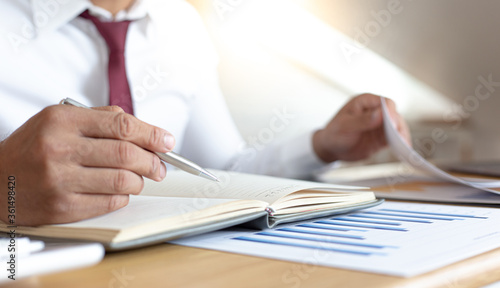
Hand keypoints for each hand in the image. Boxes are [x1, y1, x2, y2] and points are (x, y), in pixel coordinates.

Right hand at [0, 105, 174, 224]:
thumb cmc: (32, 147)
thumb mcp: (59, 119)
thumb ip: (100, 118)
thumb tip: (143, 129)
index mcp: (62, 121)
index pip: (122, 125)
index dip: (152, 134)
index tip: (166, 141)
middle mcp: (60, 149)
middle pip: (127, 154)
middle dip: (153, 161)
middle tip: (159, 166)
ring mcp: (60, 180)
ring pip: (123, 181)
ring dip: (140, 181)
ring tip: (139, 179)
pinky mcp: (63, 207)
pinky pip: (110, 202)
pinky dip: (123, 197)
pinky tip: (120, 191)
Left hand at [312, 93, 409, 162]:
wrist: (330, 148)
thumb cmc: (333, 133)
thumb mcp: (344, 126)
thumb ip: (361, 120)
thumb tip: (379, 114)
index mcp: (365, 102)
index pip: (384, 103)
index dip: (391, 112)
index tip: (392, 124)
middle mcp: (375, 111)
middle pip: (394, 115)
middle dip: (399, 126)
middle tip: (401, 139)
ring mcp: (380, 125)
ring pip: (397, 127)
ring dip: (402, 136)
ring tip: (404, 147)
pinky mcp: (382, 138)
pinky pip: (394, 139)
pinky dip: (399, 144)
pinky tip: (402, 151)